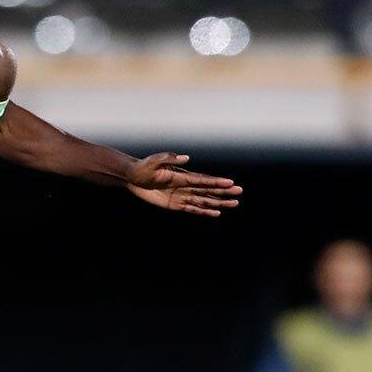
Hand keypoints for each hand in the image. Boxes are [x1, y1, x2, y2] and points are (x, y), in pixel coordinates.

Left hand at [123, 152, 241, 215]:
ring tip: (234, 204)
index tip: (230, 183)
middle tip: (239, 192)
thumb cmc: (142, 167)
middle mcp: (185, 186)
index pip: (203, 180)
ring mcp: (181, 195)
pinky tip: (216, 213)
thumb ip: (169, 159)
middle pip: (208, 190)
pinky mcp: (175, 204)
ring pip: (204, 200)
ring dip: (219, 202)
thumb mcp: (153, 161)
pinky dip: (205, 211)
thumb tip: (186, 158)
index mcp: (182, 175)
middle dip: (224, 192)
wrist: (132, 177)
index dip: (216, 182)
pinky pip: (193, 209)